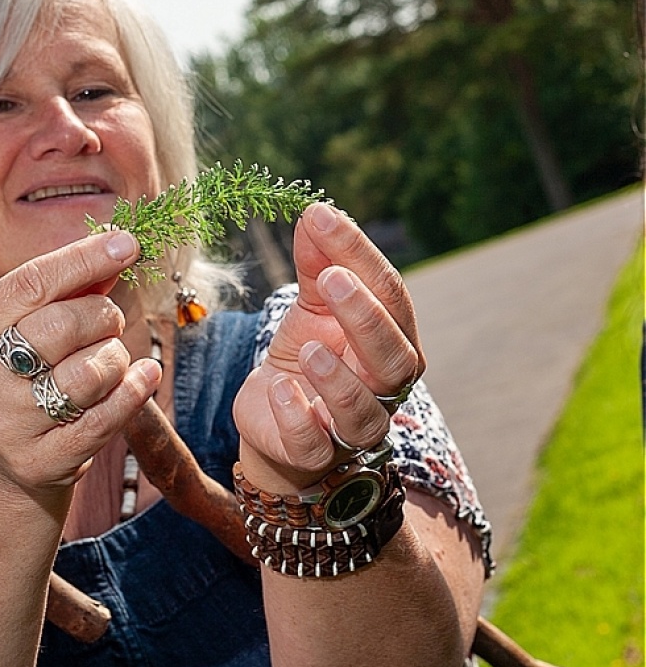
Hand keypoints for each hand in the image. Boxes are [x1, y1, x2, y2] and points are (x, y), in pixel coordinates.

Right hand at [0, 231, 161, 498]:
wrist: (0, 463)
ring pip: (90, 373)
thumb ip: (67, 289)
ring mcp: (6, 426)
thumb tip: (117, 241)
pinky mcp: (39, 461)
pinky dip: (134, 390)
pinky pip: (107, 417)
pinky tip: (143, 376)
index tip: (127, 243)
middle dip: (103, 315)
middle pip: (63, 326)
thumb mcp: (25, 330)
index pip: (30, 283)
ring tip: (110, 360)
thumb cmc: (22, 377)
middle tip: (109, 320)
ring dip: (116, 358)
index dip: (83, 258)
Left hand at [233, 203, 423, 489]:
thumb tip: (316, 213)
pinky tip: (279, 388)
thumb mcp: (310, 307)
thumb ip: (316, 264)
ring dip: (337, 377)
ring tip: (308, 348)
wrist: (273, 417)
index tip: (322, 218)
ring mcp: (351, 426)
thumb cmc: (307, 356)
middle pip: (393, 356)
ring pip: (362, 409)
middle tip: (330, 279)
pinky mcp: (312, 453)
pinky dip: (298, 416)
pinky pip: (313, 443)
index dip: (360, 255)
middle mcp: (383, 385)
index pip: (390, 296)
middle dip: (365, 317)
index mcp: (392, 340)